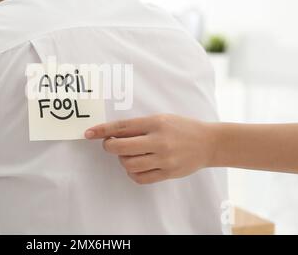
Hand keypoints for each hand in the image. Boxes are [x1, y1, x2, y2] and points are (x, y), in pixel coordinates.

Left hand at [85, 115, 215, 184]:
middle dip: (109, 146)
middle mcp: (159, 140)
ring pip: (128, 164)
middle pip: (121, 147)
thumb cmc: (182, 128)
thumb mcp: (161, 119)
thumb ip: (139, 126)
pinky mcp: (168, 173)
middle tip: (110, 145)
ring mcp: (164, 158)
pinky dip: (132, 173)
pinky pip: (140, 177)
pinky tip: (137, 166)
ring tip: (129, 154)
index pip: (122, 127)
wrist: (209, 143)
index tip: (88, 133)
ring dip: (122, 160)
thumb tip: (112, 134)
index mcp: (155, 123)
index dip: (102, 130)